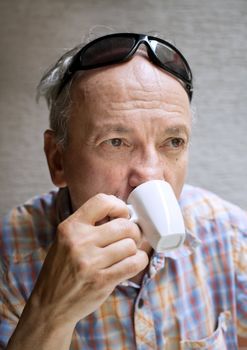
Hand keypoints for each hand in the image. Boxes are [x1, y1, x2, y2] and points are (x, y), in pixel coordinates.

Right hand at [29, 193, 148, 326]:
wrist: (50, 304)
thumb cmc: (62, 268)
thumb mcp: (66, 239)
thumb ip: (89, 225)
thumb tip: (124, 215)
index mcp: (70, 227)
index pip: (102, 201)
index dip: (119, 206)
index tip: (122, 215)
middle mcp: (79, 242)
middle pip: (124, 225)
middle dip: (133, 231)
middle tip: (130, 238)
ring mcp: (90, 262)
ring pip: (131, 245)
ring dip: (135, 249)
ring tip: (127, 253)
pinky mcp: (102, 281)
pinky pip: (134, 263)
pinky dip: (139, 261)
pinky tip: (133, 262)